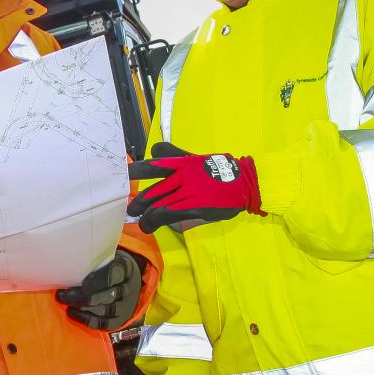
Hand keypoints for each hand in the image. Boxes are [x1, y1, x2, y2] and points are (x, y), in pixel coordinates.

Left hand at [56, 250, 144, 330]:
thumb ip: (93, 260)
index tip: (83, 284)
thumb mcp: (107, 258)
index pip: (115, 274)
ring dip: (82, 307)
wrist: (128, 283)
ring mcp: (125, 307)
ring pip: (104, 310)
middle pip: (108, 295)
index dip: (99, 280)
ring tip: (64, 301)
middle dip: (83, 296)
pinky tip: (71, 312)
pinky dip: (85, 319)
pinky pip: (103, 323)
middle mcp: (128, 289)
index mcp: (126, 269)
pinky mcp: (119, 320)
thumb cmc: (109, 267)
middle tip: (63, 294)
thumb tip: (66, 258)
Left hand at [128, 142, 261, 233]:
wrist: (246, 183)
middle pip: (151, 183)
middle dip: (138, 196)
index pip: (155, 161)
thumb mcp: (197, 159)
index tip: (127, 177)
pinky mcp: (193, 205)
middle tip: (130, 206)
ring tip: (141, 222)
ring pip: (156, 201)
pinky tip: (149, 226)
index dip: (138, 169)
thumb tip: (155, 148)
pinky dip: (154, 221)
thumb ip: (176, 156)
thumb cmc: (222, 172)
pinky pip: (166, 213)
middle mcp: (182, 173)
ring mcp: (187, 189)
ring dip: (144, 213)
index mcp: (183, 162)